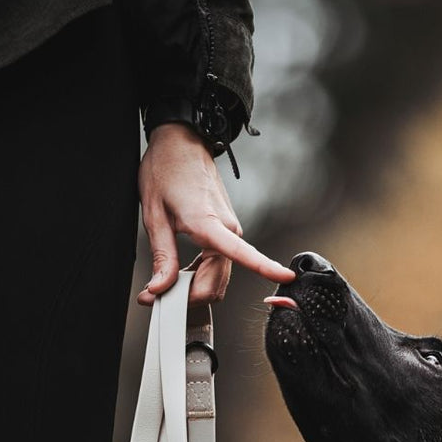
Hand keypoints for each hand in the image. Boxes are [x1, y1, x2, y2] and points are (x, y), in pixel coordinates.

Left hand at [136, 123, 294, 304]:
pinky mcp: (226, 233)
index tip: (286, 278)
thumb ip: (162, 257)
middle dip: (190, 298)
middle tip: (159, 295)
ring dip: (195, 289)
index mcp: (209, 224)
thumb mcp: (154, 215)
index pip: (245, 253)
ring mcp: (230, 232)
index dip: (267, 268)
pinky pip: (218, 267)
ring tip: (167, 283)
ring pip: (218, 279)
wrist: (180, 143)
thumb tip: (161, 288)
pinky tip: (182, 274)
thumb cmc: (167, 169)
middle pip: (218, 284)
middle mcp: (228, 230)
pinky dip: (201, 278)